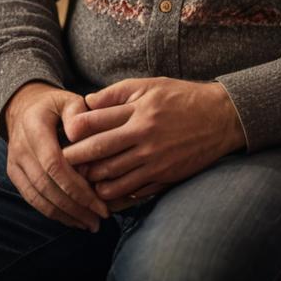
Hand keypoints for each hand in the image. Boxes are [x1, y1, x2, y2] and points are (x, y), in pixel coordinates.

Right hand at [3, 81, 109, 230]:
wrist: (23, 106)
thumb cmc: (53, 104)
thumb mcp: (67, 99)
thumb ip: (77, 112)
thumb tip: (79, 134)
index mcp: (35, 128)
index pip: (54, 165)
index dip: (77, 187)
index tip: (100, 202)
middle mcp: (21, 148)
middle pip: (48, 187)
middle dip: (75, 207)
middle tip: (100, 219)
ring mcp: (15, 163)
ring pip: (39, 198)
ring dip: (65, 215)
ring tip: (90, 224)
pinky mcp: (14, 174)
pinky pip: (32, 199)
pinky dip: (53, 213)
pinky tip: (72, 219)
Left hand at [60, 77, 245, 204]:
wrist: (220, 117)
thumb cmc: (181, 97)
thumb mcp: (149, 85)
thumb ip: (117, 93)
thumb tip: (86, 103)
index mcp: (139, 110)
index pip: (96, 122)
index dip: (74, 131)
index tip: (62, 135)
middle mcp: (145, 136)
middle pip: (99, 152)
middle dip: (75, 159)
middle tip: (60, 162)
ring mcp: (154, 160)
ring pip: (112, 177)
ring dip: (92, 181)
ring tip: (80, 179)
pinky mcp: (164, 177)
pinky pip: (132, 193)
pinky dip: (115, 196)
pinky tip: (104, 193)